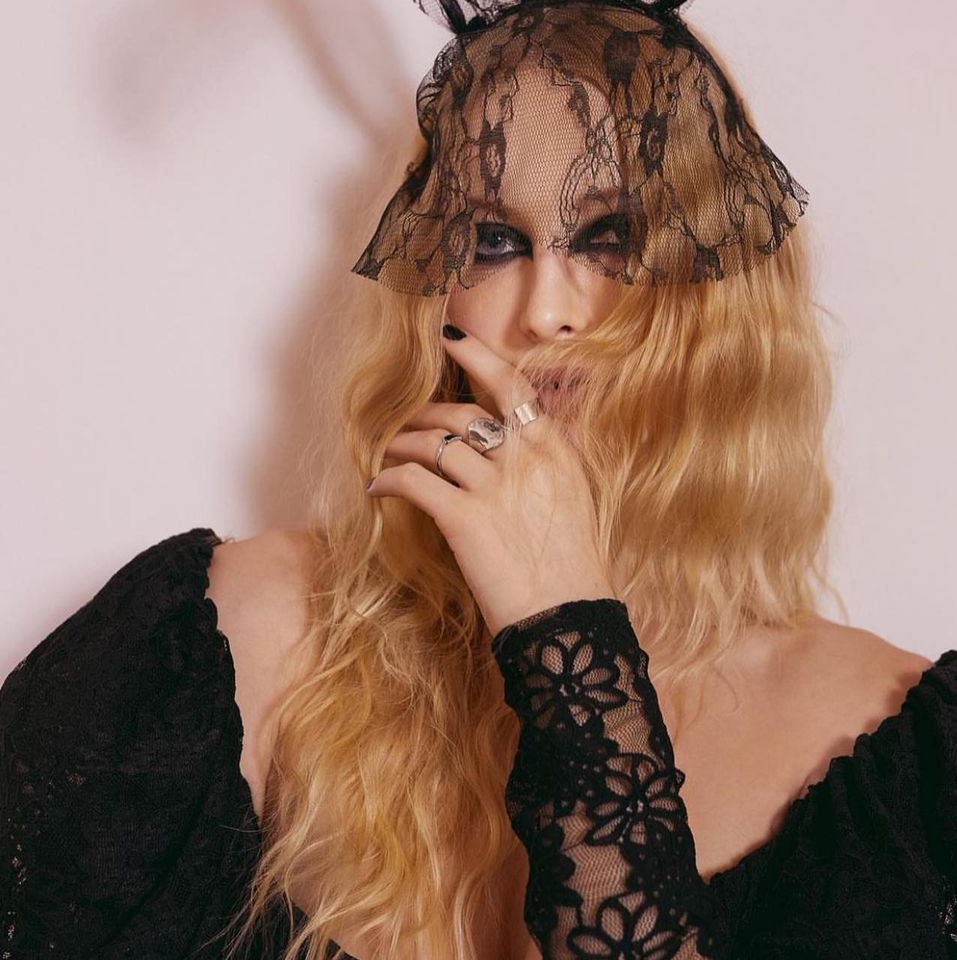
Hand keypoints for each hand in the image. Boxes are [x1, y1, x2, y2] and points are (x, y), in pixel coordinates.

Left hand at [366, 327, 615, 636]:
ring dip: (401, 445)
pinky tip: (378, 489)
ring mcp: (495, 486)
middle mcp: (526, 458)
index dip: (477, 356)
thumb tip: (515, 440)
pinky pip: (414, 482)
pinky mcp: (464, 519)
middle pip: (462, 413)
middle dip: (425, 413)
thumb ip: (546, 463)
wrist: (569, 620)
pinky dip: (390, 481)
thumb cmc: (574, 569)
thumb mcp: (575, 500)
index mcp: (555, 448)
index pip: (511, 385)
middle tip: (405, 421)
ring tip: (385, 453)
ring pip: (432, 443)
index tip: (450, 339)